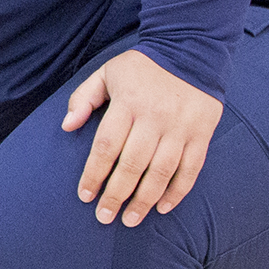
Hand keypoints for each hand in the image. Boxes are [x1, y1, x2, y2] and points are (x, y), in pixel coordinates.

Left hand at [62, 48, 222, 226]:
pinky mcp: (202, 133)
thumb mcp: (107, 73)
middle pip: (132, 165)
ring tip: (130, 220)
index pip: (107, 146)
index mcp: (128, 104)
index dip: (94, 174)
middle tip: (104, 217)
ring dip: (145, 200)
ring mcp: (181, 127)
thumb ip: (83, 98)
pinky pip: (191, 169)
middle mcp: (155, 118)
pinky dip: (177, 191)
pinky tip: (162, 207)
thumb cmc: (142, 67)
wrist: (191, 49)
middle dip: (116, 195)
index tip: (85, 196)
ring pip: (161, 172)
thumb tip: (67, 126)